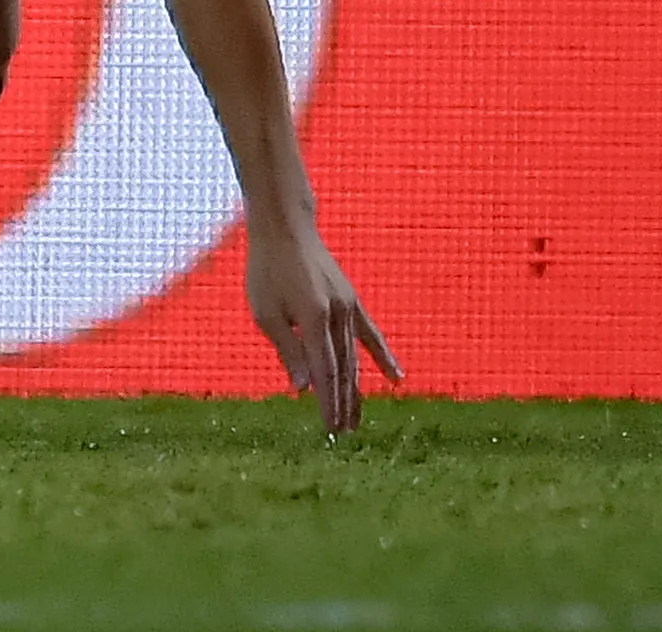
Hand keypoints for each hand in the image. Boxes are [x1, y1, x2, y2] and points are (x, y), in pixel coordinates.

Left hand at [246, 212, 400, 435]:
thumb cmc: (266, 269)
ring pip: (356, 357)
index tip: (330, 429)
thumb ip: (287, 349)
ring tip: (356, 419)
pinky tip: (397, 378)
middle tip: (343, 434)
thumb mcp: (265, 311)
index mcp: (313, 319)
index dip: (328, 402)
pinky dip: (382, 357)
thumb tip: (304, 388)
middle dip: (343, 403)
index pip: (324, 372)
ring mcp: (349, 307)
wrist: (285, 228)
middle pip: (344, 370)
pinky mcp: (352, 300)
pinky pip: (371, 335)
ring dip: (356, 390)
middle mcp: (338, 315)